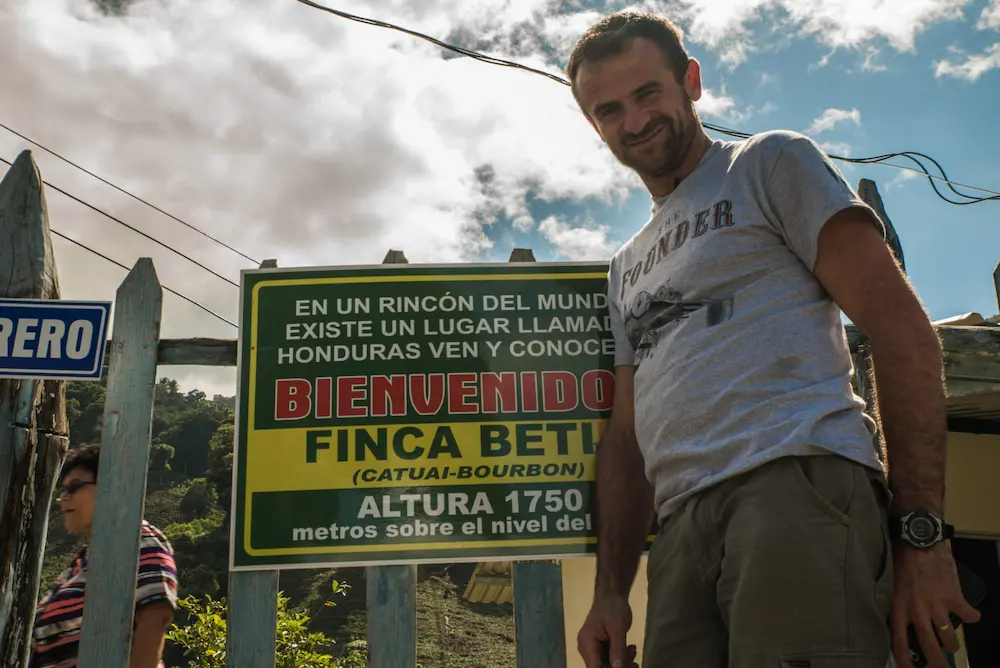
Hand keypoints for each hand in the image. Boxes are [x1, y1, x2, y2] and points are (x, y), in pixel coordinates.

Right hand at [577, 594, 638, 667]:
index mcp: (587, 643)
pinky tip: (630, 648)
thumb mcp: (618, 628)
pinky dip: (620, 656)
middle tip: (635, 662)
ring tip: (633, 650)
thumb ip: (617, 649)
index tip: (625, 667)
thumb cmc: (613, 607)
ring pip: (607, 664)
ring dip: (622, 662)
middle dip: (619, 666)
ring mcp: (592, 647)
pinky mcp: (600, 645)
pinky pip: (609, 657)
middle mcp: (586, 648)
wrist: (612, 594)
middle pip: (601, 667)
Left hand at [890, 543, 980, 667]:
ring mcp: (937, 604)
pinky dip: (972, 617)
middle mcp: (917, 610)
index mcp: (898, 607)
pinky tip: (970, 615)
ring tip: (951, 644)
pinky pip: (969, 616)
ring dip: (953, 643)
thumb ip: (898, 604)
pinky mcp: (954, 596)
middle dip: (937, 662)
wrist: (919, 539)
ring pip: (949, 637)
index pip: (898, 641)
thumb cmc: (902, 560)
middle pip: (929, 646)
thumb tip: (903, 624)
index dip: (904, 660)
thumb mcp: (892, 584)